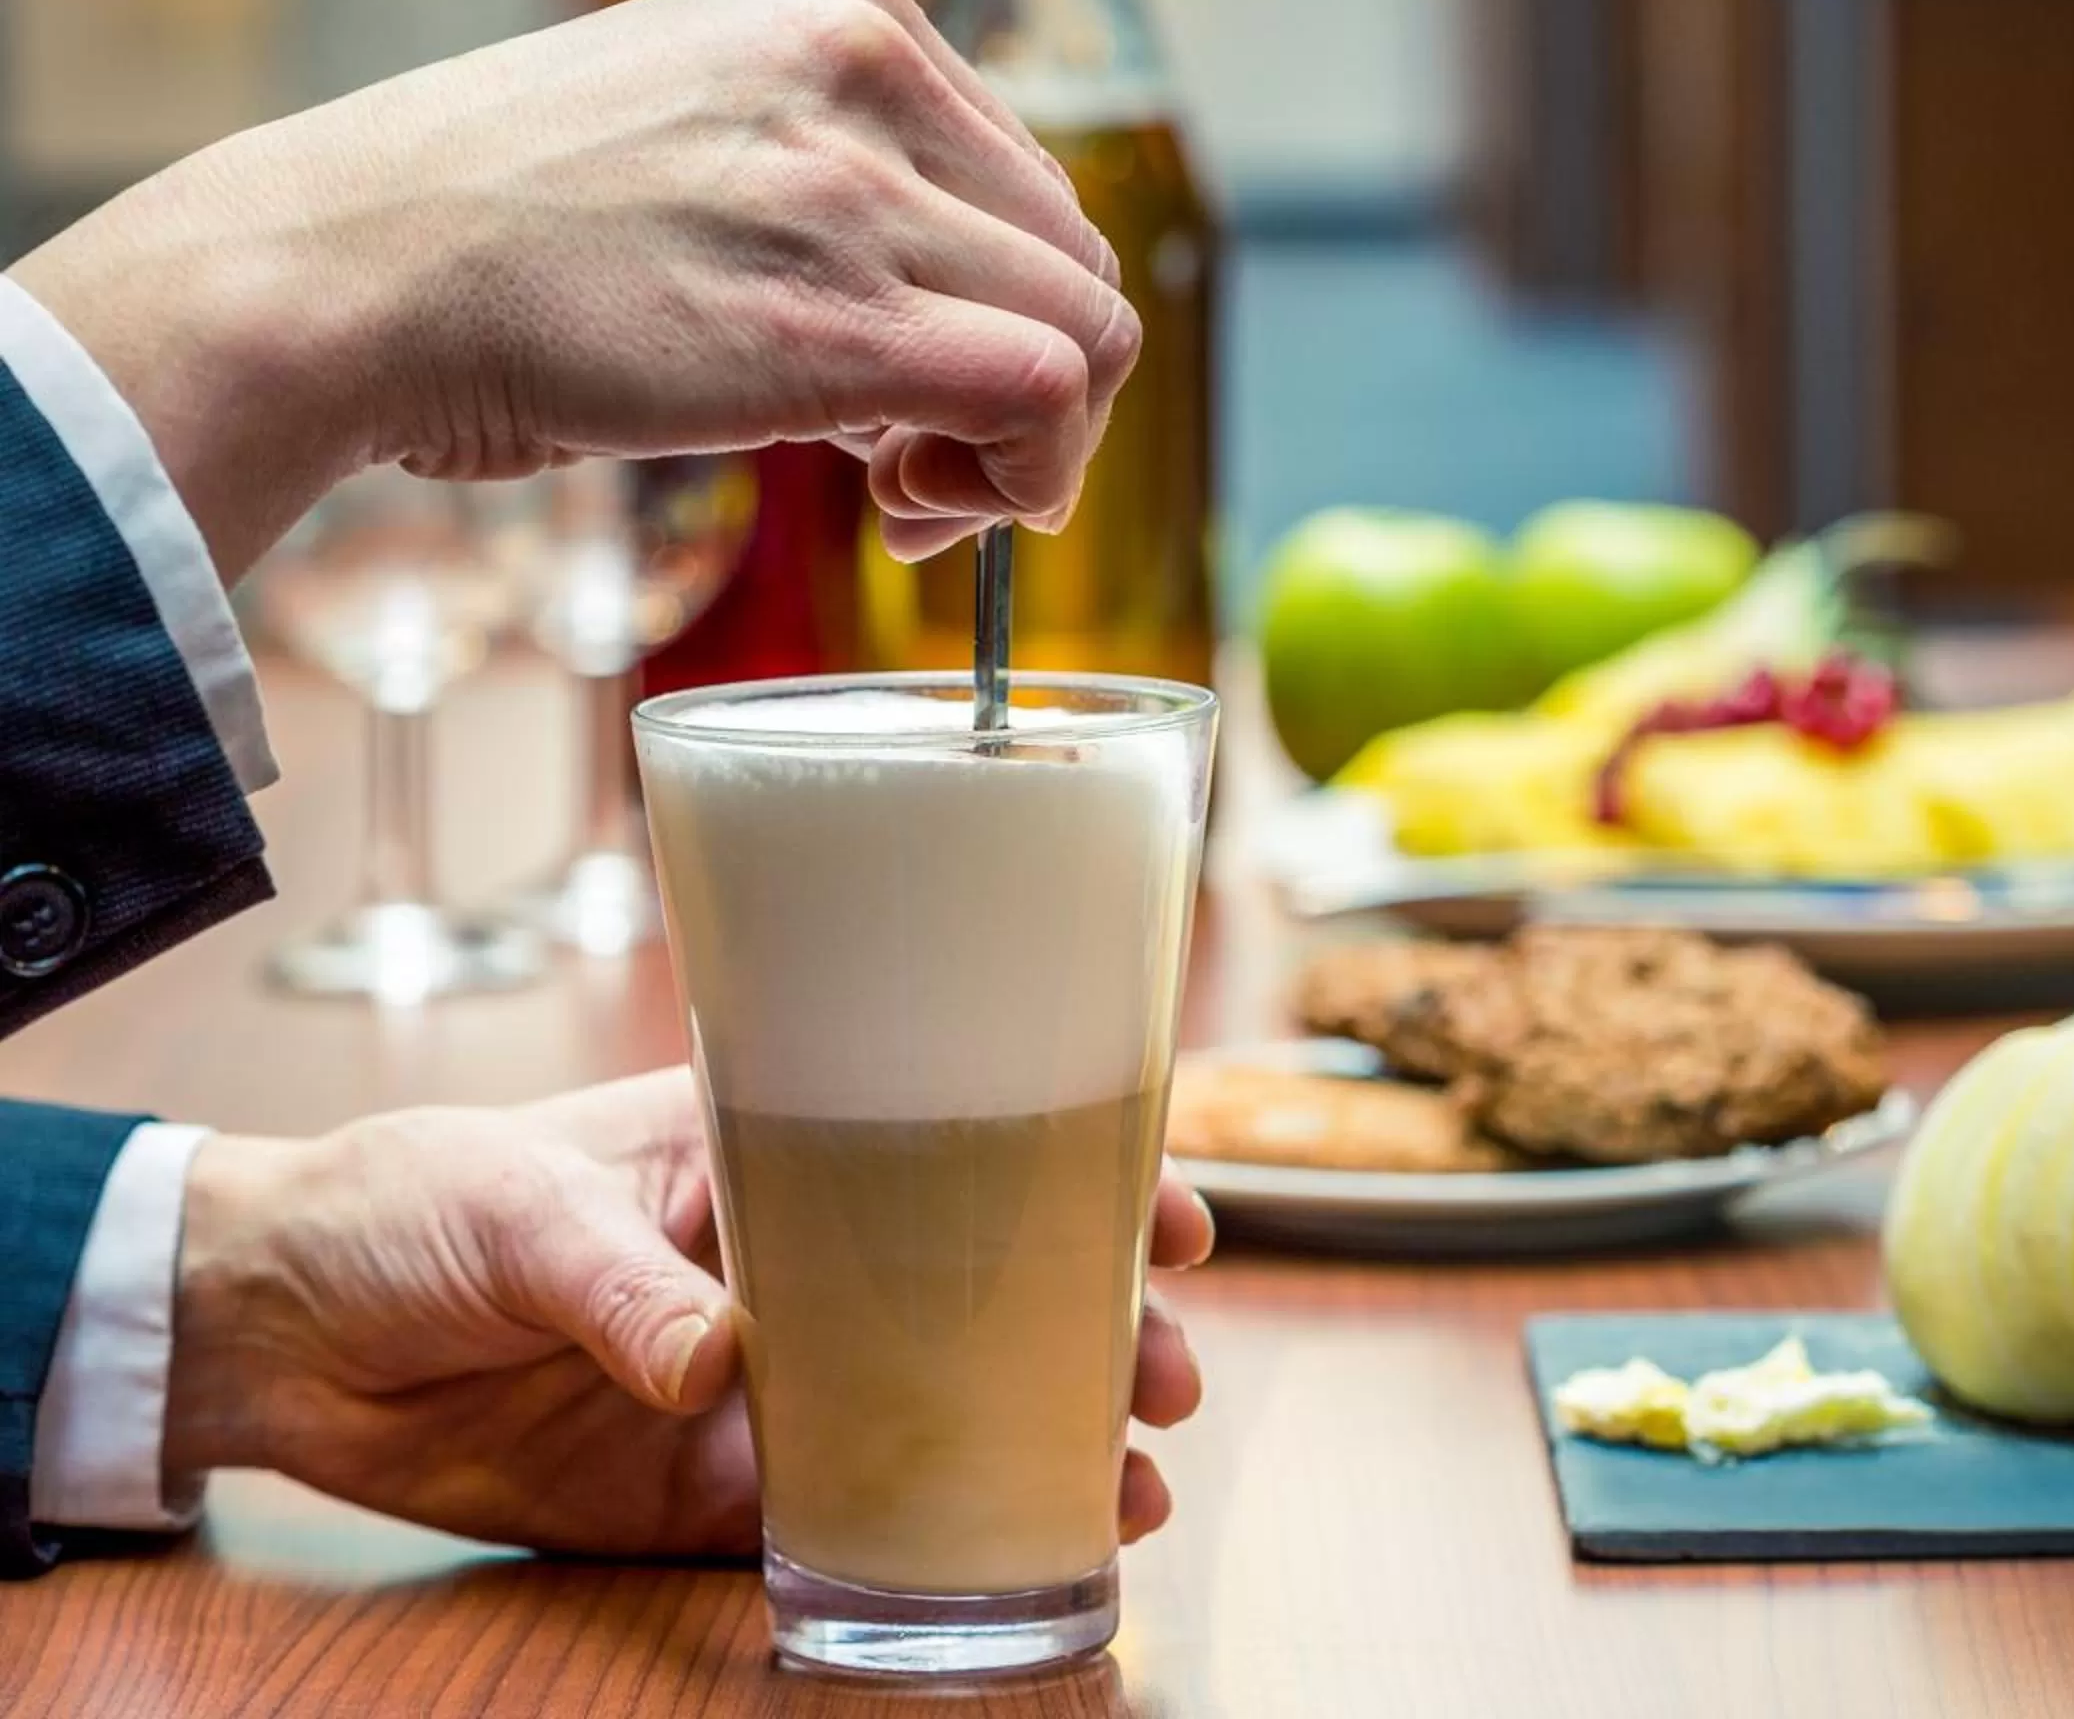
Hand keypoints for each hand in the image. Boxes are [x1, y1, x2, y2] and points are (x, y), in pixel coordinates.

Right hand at [11, 0, 1138, 578]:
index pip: (1024, 176)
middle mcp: (864, 64)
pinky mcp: (840, 315)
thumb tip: (977, 320)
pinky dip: (1020, 476)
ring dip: (1022, 445)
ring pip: (1084, 330)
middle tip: (908, 468)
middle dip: (1024, 383)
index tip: (916, 387)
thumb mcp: (697, 129)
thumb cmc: (496, 234)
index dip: (999, 304)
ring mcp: (855, 185)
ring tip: (897, 492)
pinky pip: (1045, 391)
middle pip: (1068, 256)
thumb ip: (839, 180)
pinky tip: (906, 510)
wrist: (343, 274)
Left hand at [162, 1070, 1212, 1558]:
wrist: (283, 1330)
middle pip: (976, 1290)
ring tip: (1134, 1478)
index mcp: (766, 1150)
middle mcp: (792, 1264)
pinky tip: (1019, 1550)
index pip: (950, 1145)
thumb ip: (623, 1286)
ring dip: (1043, 1438)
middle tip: (1169, 1371)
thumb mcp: (519, 1210)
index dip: (1070, 1169)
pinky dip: (930, 1538)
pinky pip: (841, 1515)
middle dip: (1091, 1324)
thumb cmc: (407, 1204)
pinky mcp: (705, 1488)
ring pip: (938, 1409)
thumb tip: (718, 1367)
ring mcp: (761, 1380)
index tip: (1165, 1208)